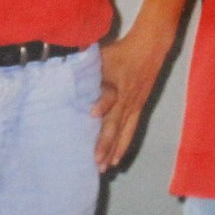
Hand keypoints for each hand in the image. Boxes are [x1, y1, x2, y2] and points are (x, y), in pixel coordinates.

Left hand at [94, 29, 171, 169]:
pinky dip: (123, 146)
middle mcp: (127, 98)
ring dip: (114, 149)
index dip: (103, 104)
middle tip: (95, 159)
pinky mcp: (138, 109)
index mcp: (118, 84)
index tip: (92, 115)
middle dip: (106, 141)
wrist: (150, 48)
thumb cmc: (122, 52)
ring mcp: (134, 106)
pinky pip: (131, 131)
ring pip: (124, 131)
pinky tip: (116, 160)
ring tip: (104, 167)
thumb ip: (87, 68)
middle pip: (116, 122)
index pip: (110, 96)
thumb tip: (64, 75)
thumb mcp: (103, 55)